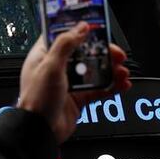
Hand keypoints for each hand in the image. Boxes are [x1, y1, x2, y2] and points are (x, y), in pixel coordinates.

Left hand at [17, 23, 131, 143]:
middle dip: (103, 52)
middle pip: (85, 53)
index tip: (96, 27)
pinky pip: (99, 89)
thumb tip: (80, 27)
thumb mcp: (50, 66)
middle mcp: (58, 67)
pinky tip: (122, 84)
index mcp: (45, 55)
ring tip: (122, 71)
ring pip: (95, 70)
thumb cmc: (36, 99)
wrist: (40, 131)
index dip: (80, 30)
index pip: (64, 36)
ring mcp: (69, 83)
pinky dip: (112, 86)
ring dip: (111, 69)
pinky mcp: (79, 98)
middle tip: (118, 53)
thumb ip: (66, 44)